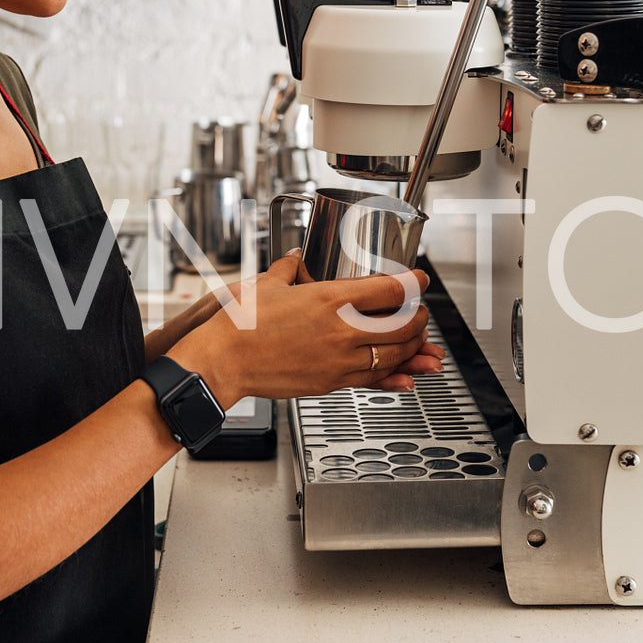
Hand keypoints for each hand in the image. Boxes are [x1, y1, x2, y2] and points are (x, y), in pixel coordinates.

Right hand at [166, 252, 441, 403]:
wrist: (222, 362)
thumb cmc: (239, 325)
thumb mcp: (267, 284)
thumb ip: (288, 269)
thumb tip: (294, 259)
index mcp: (331, 300)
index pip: (391, 290)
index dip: (414, 284)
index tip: (420, 280)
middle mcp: (341, 331)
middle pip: (402, 325)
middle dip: (419, 318)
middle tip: (420, 312)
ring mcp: (338, 360)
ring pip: (394, 356)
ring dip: (412, 348)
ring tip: (418, 342)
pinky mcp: (330, 383)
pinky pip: (373, 381)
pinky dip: (394, 377)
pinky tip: (406, 377)